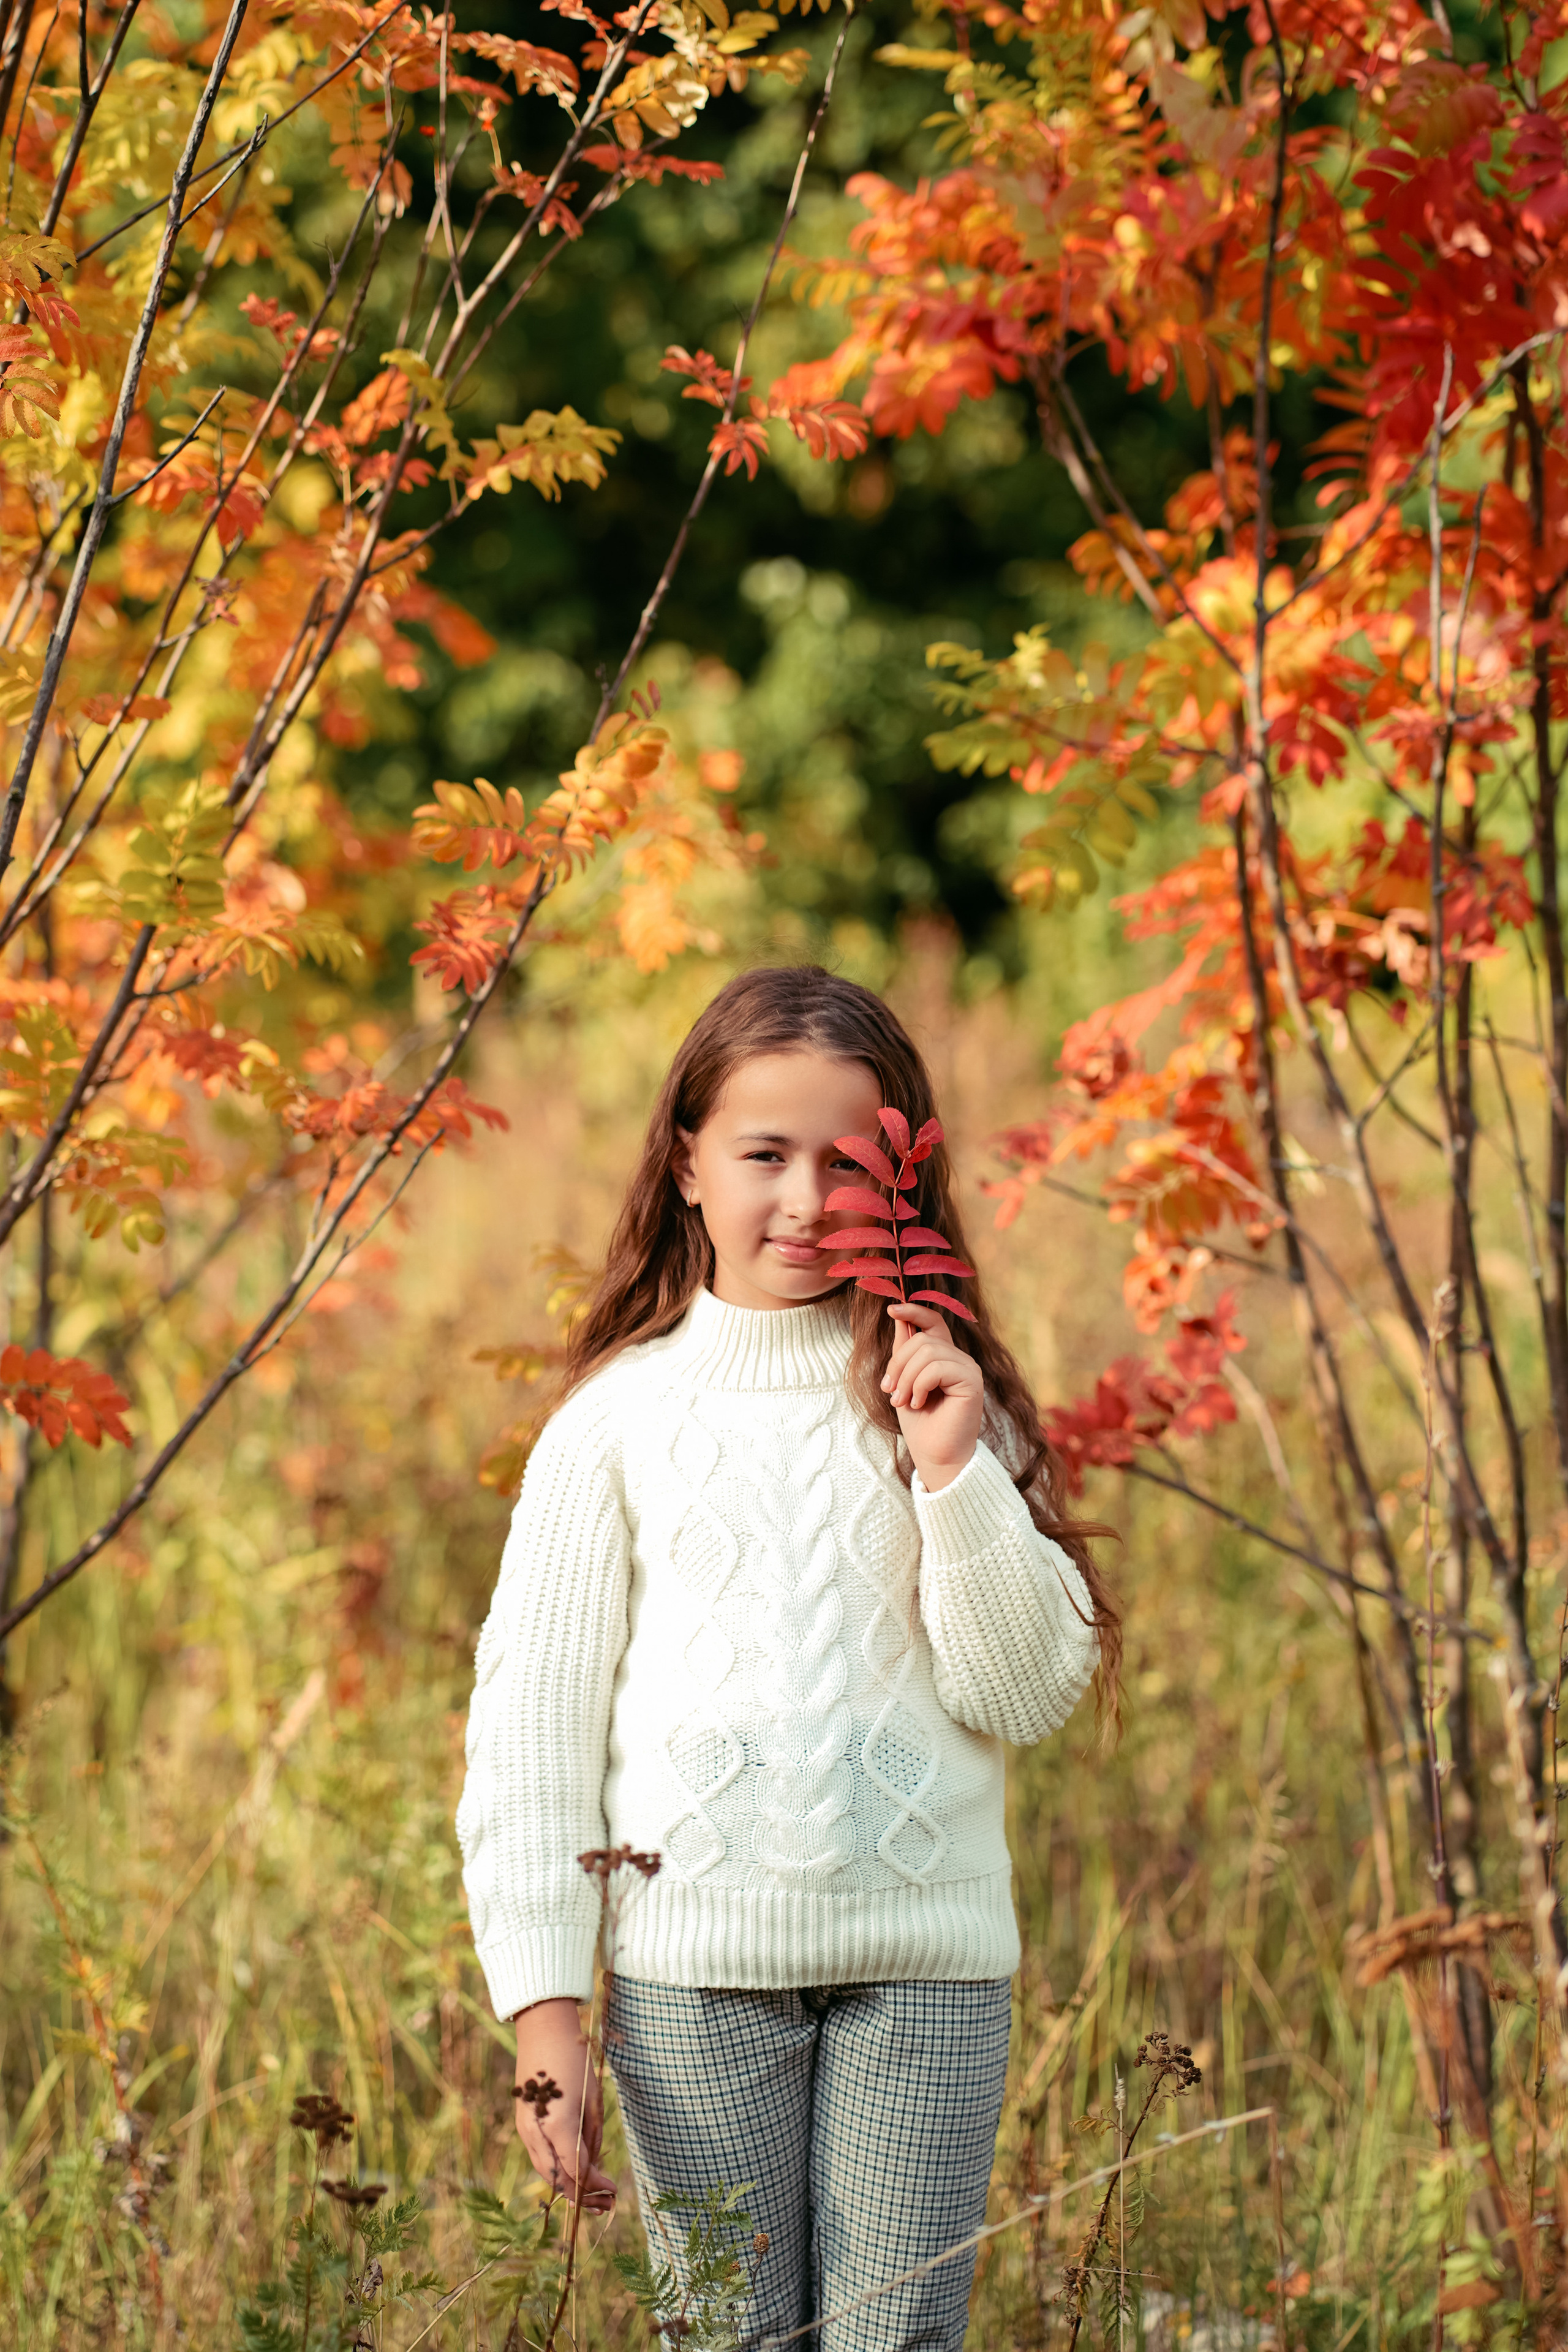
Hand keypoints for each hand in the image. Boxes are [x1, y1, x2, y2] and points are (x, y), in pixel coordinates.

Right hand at [513, 1997, 615, 2211]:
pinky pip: (539, 2158)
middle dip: (582, 2196)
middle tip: (606, 2204)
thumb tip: (593, 2167)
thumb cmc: (574, 2061)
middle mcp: (536, 2134)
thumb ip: (592, 2136)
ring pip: (546, 2172)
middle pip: (558, 2180)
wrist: (542, 2031)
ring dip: (568, 2188)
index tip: (614, 2191)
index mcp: (558, 2126)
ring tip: (591, 2196)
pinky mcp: (522, 2125)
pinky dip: (556, 2171)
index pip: (578, 2172)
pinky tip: (573, 2173)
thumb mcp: (592, 2099)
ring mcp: (525, 2130)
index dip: (597, 2187)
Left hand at [881, 1301, 982, 1491]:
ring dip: (905, 1378)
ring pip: (927, 1351)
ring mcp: (968, 1368)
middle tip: (889, 1391)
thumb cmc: (921, 1424)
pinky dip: (919, 1385)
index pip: (933, 1322)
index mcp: (944, 1357)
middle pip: (921, 1339)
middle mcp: (959, 1359)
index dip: (914, 1311)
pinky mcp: (972, 1381)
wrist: (935, 1455)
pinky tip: (918, 1403)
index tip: (891, 1310)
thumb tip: (898, 1317)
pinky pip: (936, 1368)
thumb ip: (904, 1351)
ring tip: (902, 1401)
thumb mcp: (903, 1381)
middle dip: (897, 1364)